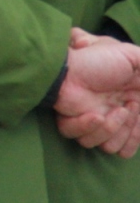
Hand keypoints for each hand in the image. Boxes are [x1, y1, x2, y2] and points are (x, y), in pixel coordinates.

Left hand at [54, 28, 139, 156]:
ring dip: (108, 130)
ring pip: (105, 146)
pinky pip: (80, 139)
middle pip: (122, 143)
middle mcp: (109, 115)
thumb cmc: (100, 61)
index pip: (137, 132)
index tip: (131, 109)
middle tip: (122, 109)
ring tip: (103, 113)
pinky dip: (88, 129)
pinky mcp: (71, 123)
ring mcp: (90, 121)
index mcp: (125, 104)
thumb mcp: (131, 56)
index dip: (137, 132)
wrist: (69, 65)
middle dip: (125, 129)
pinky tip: (93, 116)